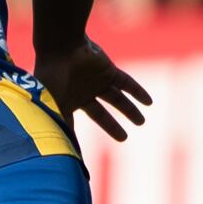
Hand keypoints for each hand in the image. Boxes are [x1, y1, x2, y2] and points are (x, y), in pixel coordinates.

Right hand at [34, 36, 152, 142]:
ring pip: (117, 99)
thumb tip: (64, 155)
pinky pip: (127, 83)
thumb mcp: (52, 109)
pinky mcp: (108, 71)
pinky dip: (138, 92)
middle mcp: (82, 92)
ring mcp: (96, 81)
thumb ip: (60, 130)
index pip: (73, 122)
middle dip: (112, 125)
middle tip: (123, 138)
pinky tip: (149, 102)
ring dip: (130, 110)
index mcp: (66, 102)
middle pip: (101, 113)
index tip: (82, 150)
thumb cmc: (53, 79)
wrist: (61, 49)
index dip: (77, 134)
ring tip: (141, 121)